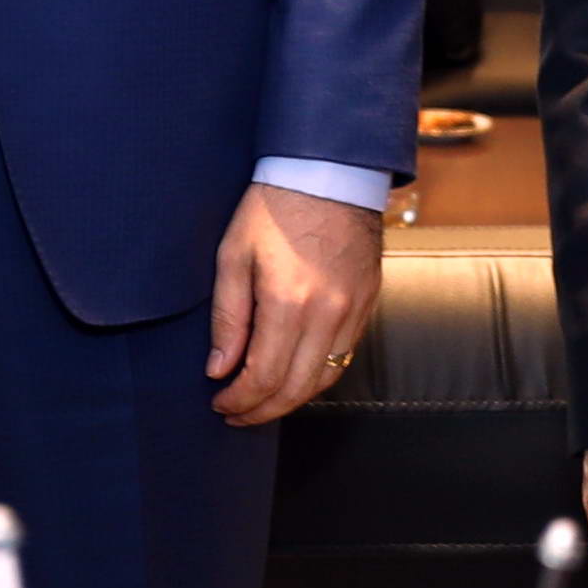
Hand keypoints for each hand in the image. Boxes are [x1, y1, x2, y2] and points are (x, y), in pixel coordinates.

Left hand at [206, 183, 383, 425]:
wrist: (329, 173)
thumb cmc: (274, 208)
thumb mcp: (233, 257)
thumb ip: (228, 319)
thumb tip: (219, 369)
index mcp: (289, 302)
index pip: (264, 377)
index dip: (239, 399)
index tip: (219, 402)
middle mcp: (327, 314)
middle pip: (296, 389)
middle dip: (261, 410)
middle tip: (236, 414)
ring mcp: (353, 311)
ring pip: (324, 379)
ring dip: (291, 399)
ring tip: (262, 402)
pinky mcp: (367, 304)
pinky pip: (344, 356)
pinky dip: (317, 376)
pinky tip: (294, 376)